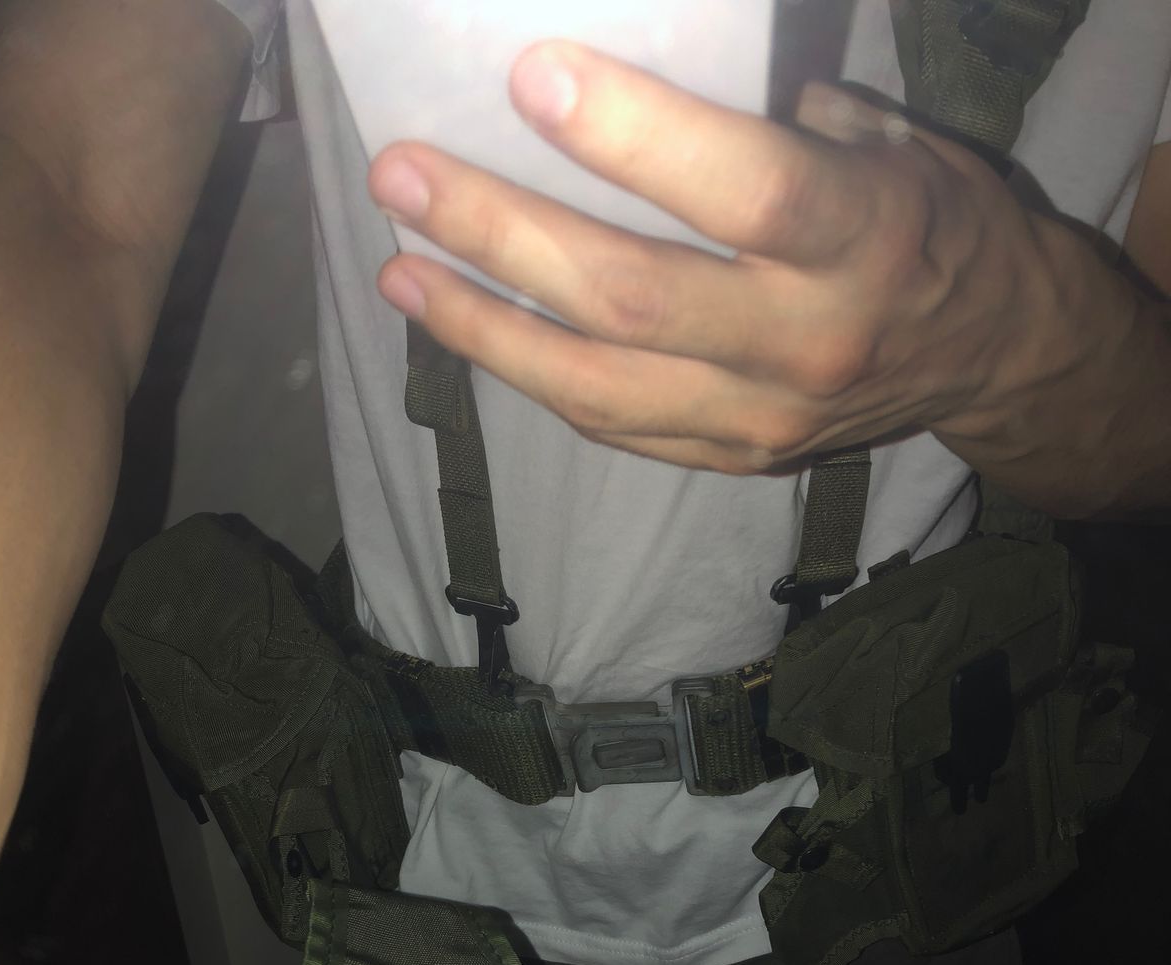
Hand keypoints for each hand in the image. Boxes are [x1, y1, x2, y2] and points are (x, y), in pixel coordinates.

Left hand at [368, 41, 1086, 478]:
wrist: (989, 356)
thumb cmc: (929, 219)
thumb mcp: (880, 142)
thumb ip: (766, 126)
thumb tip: (625, 86)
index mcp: (862, 240)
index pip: (742, 192)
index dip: (633, 136)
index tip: (530, 77)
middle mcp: (807, 343)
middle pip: (631, 297)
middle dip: (501, 232)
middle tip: (403, 174)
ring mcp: (764, 419)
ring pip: (597, 385)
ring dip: (483, 327)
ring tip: (400, 270)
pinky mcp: (734, 462)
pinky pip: (612, 424)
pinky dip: (533, 376)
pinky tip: (471, 327)